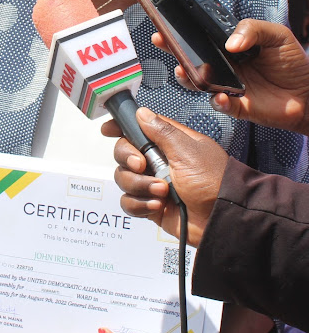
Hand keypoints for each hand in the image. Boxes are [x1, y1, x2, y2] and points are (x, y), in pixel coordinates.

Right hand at [104, 108, 227, 246]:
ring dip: (139, 185)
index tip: (108, 130)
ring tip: (162, 192)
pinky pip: (128, 201)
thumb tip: (141, 112)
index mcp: (169, 143)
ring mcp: (152, 183)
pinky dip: (139, 203)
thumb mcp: (189, 151)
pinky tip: (157, 205)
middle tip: (142, 165)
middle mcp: (158, 161)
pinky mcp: (150, 204)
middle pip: (124, 152)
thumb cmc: (214, 181)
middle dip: (128, 158)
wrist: (223, 220)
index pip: (139, 128)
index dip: (121, 127)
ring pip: (124, 178)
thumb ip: (162, 131)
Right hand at [153, 19, 308, 133]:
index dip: (182, 32)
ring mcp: (226, 86)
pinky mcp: (236, 106)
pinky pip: (220, 105)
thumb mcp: (276, 35)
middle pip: (190, 59)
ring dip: (187, 77)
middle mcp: (222, 67)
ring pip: (197, 83)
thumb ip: (252, 29)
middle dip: (172, 50)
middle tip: (162, 41)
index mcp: (228, 47)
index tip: (167, 25)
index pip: (201, 38)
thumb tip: (230, 43)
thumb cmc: (292, 62)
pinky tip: (222, 96)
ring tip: (184, 70)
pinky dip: (218, 101)